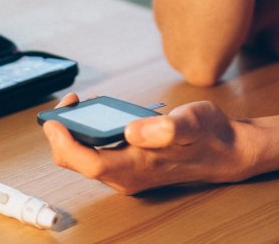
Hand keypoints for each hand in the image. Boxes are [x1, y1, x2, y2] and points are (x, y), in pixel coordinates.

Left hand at [41, 93, 254, 194]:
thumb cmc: (208, 136)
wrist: (224, 150)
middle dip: (64, 133)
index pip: (88, 162)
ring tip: (81, 104)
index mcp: (137, 167)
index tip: (54, 120)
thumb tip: (133, 130)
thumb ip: (165, 129)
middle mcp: (127, 176)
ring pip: (84, 158)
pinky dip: (89, 133)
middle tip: (70, 103)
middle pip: (78, 161)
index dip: (65, 142)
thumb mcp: (192, 122)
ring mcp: (127, 172)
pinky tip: (99, 113)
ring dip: (75, 132)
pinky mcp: (129, 164)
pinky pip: (96, 152)